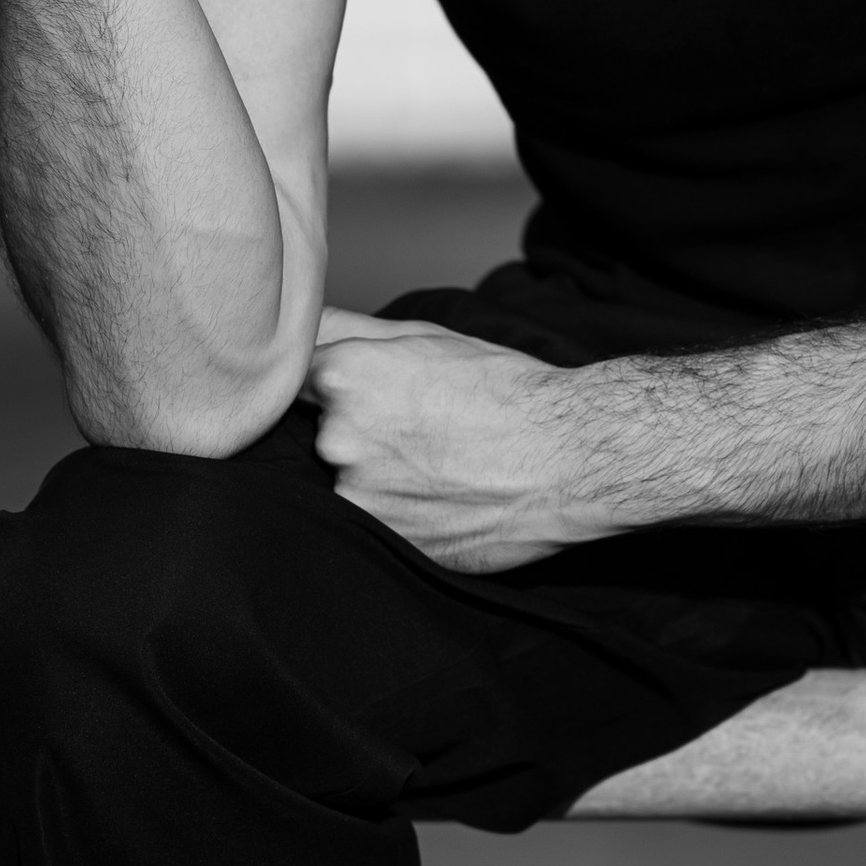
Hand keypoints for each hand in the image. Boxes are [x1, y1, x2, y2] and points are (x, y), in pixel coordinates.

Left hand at [305, 308, 601, 572]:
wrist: (567, 458)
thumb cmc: (505, 391)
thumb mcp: (426, 336)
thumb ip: (347, 327)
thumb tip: (297, 323)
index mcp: (341, 376)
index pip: (300, 382)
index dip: (338, 388)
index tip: (375, 395)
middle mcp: (337, 437)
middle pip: (323, 435)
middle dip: (361, 433)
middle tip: (423, 431)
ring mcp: (357, 496)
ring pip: (348, 483)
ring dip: (380, 477)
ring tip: (439, 466)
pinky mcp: (383, 542)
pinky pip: (374, 524)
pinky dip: (400, 513)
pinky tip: (441, 497)